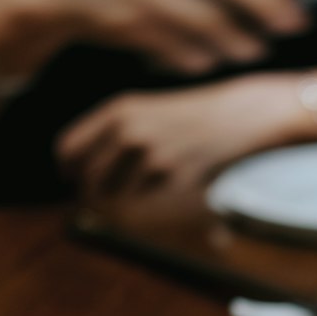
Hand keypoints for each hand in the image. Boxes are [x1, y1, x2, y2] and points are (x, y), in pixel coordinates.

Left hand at [56, 67, 316, 197]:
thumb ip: (118, 133)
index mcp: (118, 109)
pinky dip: (154, 206)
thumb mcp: (153, 109)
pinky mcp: (174, 175)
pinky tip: (172, 191)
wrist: (250, 111)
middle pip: (85, 179)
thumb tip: (85, 171)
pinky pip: (147, 204)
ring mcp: (150, 154)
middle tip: (107, 201)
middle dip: (92, 195)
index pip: (66, 150)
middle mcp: (126, 130)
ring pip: (114, 196)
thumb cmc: (203, 112)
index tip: (76, 181)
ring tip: (147, 194)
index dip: (68, 171)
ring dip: (124, 203)